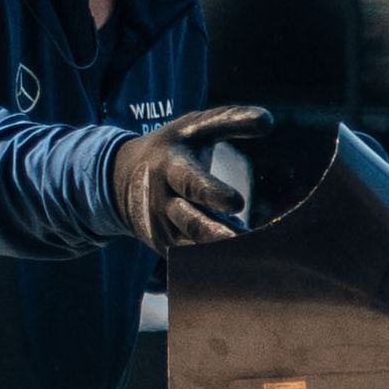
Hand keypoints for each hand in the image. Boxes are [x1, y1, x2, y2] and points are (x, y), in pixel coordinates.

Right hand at [102, 105, 273, 250]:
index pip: (191, 182)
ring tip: (254, 259)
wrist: (119, 179)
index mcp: (171, 168)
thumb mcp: (194, 128)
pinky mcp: (168, 249)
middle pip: (191, 223)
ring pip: (194, 248)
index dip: (211, 193)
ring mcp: (164, 229)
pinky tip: (245, 269)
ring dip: (222, 255)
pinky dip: (216, 266)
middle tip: (243, 241)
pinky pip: (194, 262)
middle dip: (215, 234)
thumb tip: (268, 119)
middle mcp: (164, 202)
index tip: (237, 203)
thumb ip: (229, 121)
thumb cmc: (172, 148)